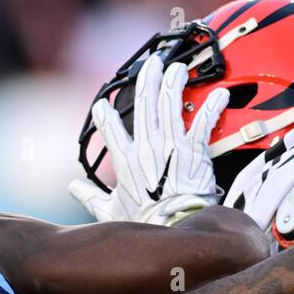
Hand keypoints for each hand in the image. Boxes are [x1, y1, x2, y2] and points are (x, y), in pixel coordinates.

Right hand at [69, 55, 229, 225]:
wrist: (174, 229)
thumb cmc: (144, 224)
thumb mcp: (110, 212)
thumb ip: (90, 197)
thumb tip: (73, 188)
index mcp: (125, 161)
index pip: (110, 128)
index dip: (105, 114)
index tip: (102, 105)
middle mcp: (147, 147)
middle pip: (144, 103)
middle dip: (148, 78)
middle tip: (152, 63)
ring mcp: (171, 146)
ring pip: (170, 103)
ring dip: (174, 82)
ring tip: (178, 68)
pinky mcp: (195, 151)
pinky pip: (204, 122)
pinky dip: (212, 107)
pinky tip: (220, 94)